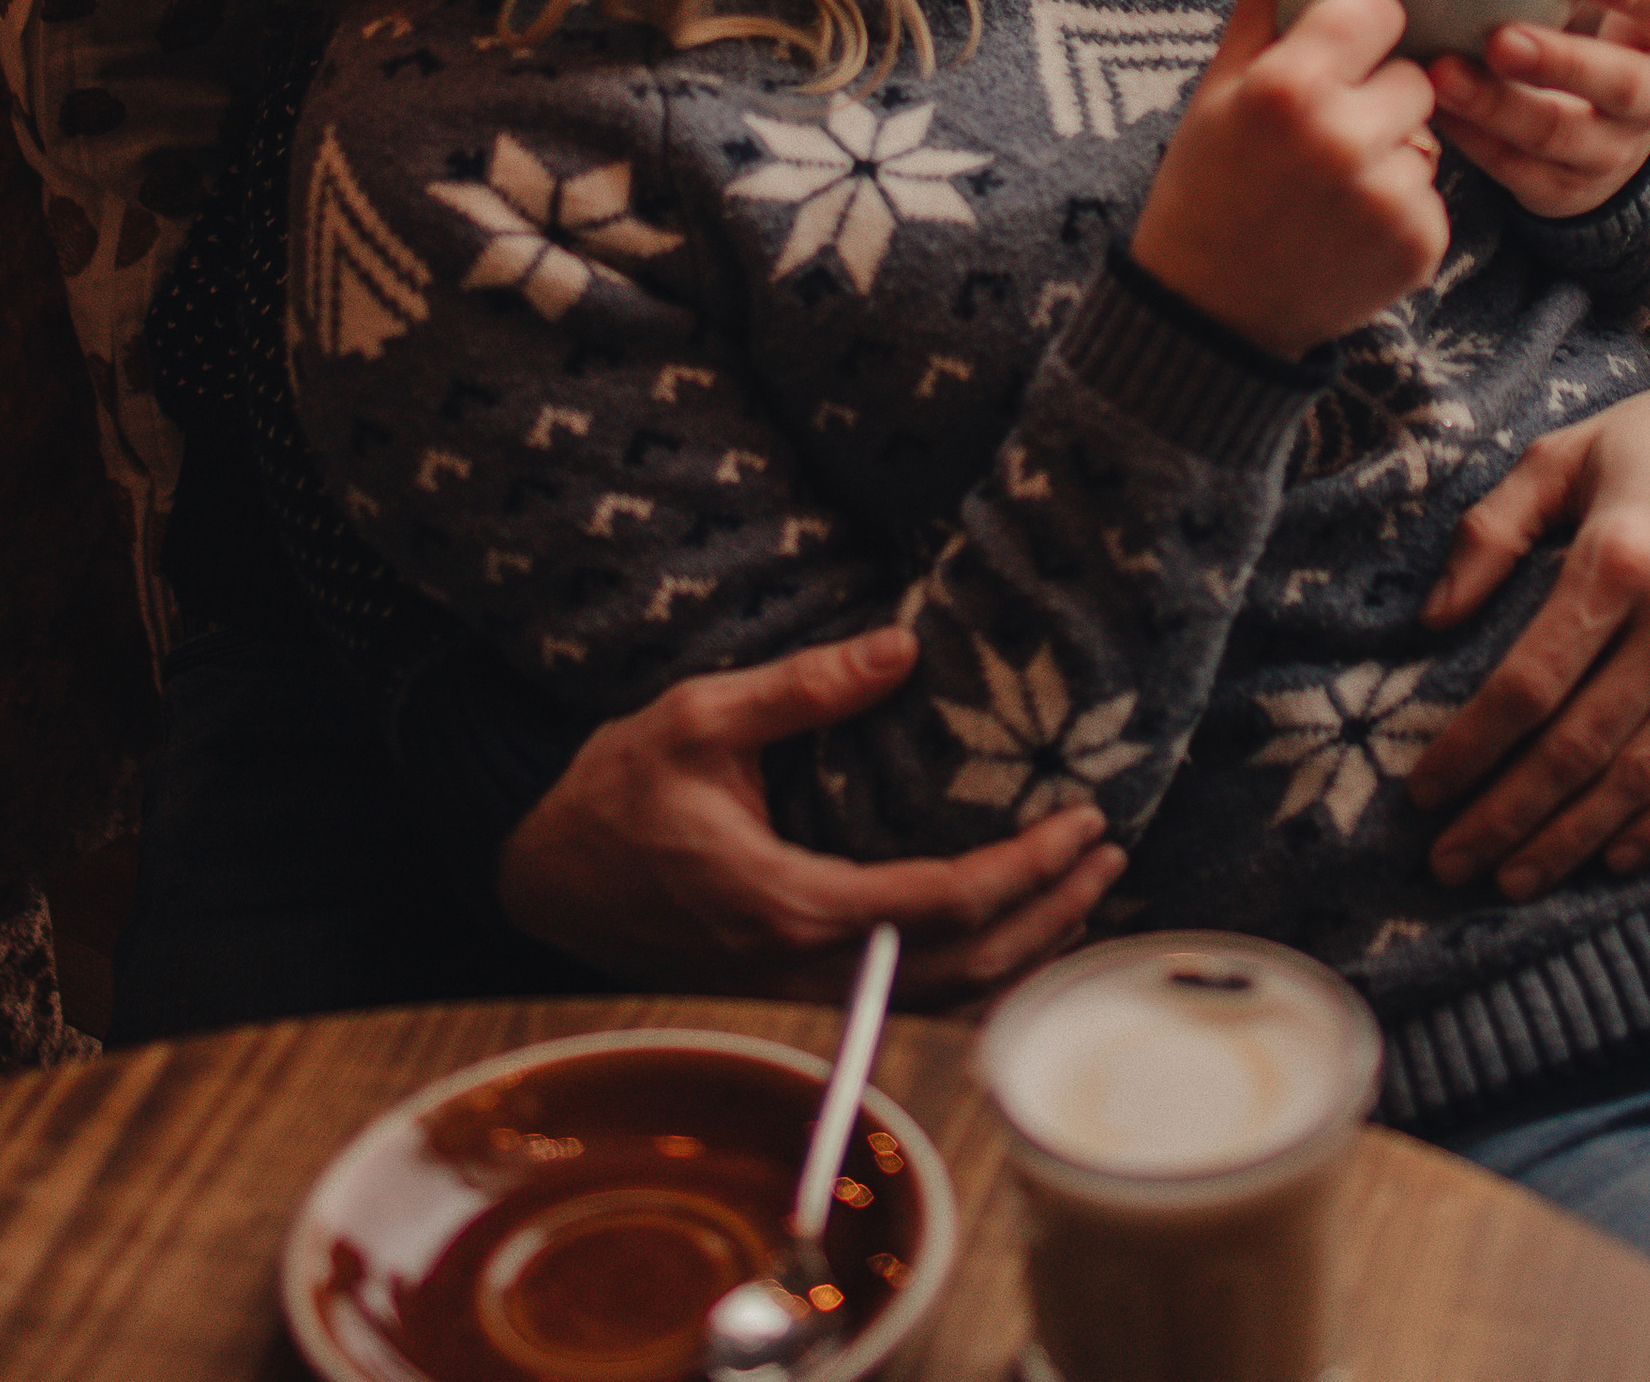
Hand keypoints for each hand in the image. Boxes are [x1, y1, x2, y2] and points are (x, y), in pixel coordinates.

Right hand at [496, 625, 1125, 1000]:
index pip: (937, 903)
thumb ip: (804, 687)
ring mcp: (795, 988)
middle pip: (958, 968)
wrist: (543, 869)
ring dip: (1019, 954)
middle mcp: (798, 964)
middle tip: (1106, 853)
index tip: (1078, 820)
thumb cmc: (616, 789)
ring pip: (935, 1002)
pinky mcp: (792, 987)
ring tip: (1083, 894)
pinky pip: (903, 1001)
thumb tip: (903, 647)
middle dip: (1046, 914)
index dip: (1022, 869)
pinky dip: (973, 977)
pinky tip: (1010, 937)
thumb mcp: (701, 714)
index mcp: (784, 901)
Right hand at [1129, 0, 1447, 357]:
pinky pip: (1436, 192)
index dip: (1356, 33)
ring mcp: (1386, 199)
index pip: (1378, 11)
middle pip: (1413, 76)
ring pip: (1428, 133)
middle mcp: (1342, 140)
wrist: (1209, 310)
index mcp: (1289, 86)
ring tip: (1331, 183)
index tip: (1323, 64)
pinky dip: (1403, 205)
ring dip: (1395, 148)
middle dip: (1378, 95)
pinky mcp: (1420, 247)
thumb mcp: (1228, 77)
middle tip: (1321, 136)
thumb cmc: (1211, 178)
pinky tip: (1349, 225)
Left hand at [1406, 329, 1649, 898]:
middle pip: (1580, 747)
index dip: (1469, 749)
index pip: (1528, 682)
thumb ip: (1490, 533)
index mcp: (1620, 554)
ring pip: (1646, 776)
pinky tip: (1614, 857)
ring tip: (1513, 878)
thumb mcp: (1561, 455)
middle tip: (1449, 863)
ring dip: (1573, 839)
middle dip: (1505, 816)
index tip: (1422, 791)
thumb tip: (1432, 623)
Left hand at [1427, 0, 1649, 220]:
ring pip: (1562, 135)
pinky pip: (1517, 170)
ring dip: (1498, 106)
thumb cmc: (1575, 27)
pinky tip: (1435, 110)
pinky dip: (1472, 140)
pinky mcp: (1562, 189)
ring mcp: (1611, 148)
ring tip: (1443, 76)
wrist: (1597, 128)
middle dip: (1560, 61)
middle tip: (1501, 39)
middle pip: (1623, 83)